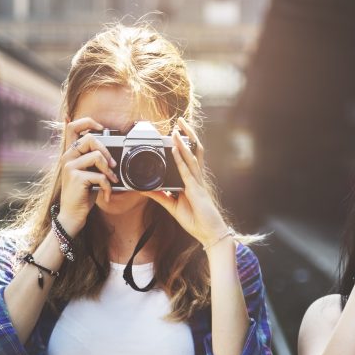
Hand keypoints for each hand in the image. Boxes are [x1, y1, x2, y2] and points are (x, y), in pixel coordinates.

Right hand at [56, 117, 117, 235]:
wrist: (72, 215)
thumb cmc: (82, 194)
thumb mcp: (88, 174)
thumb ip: (94, 161)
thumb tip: (110, 152)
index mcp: (69, 154)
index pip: (72, 127)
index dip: (87, 122)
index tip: (100, 128)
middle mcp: (67, 157)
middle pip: (89, 138)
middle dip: (106, 150)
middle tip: (112, 165)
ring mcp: (70, 167)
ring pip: (96, 156)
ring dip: (109, 170)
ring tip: (111, 180)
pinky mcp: (76, 178)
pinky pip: (100, 176)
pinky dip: (107, 186)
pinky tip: (106, 194)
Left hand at [146, 118, 227, 245]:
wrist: (210, 233)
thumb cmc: (196, 220)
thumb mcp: (172, 206)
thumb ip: (159, 196)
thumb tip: (144, 188)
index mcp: (193, 181)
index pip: (190, 156)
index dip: (185, 143)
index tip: (177, 132)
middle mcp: (197, 178)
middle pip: (195, 150)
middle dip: (188, 134)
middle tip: (180, 120)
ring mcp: (198, 183)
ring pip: (192, 156)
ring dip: (184, 141)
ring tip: (176, 128)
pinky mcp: (196, 190)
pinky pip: (187, 171)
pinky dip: (181, 159)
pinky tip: (175, 149)